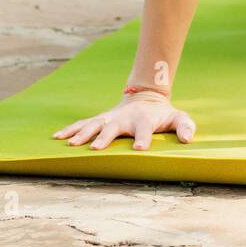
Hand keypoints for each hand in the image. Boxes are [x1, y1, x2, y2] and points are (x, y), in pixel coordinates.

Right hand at [52, 92, 195, 151]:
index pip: (143, 129)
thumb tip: (188, 139)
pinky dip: (70, 129)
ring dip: (82, 134)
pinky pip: (83, 124)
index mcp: (142, 120)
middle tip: (94, 148)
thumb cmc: (161, 114)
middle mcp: (123, 118)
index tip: (139, 149)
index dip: (142, 139)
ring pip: (93, 124)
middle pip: (112, 127)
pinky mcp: (100, 120)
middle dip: (104, 137)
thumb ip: (185, 126)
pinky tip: (57, 137)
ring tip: (70, 144)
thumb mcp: (177, 117)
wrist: (145, 97)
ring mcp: (110, 118)